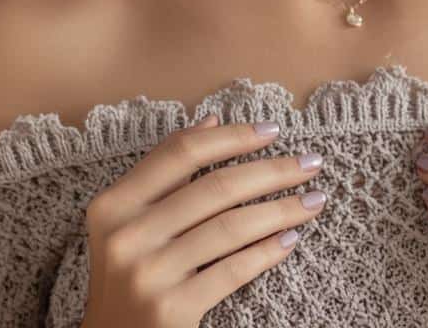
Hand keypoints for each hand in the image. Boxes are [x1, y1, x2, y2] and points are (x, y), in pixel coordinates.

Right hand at [79, 114, 327, 327]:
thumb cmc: (131, 274)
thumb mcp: (131, 222)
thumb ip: (166, 173)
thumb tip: (212, 120)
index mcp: (113, 205)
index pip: (180, 153)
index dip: (231, 136)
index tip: (273, 130)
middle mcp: (126, 236)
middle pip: (215, 187)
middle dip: (273, 170)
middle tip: (311, 162)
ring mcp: (148, 274)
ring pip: (231, 227)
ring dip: (282, 209)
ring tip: (314, 200)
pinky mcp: (172, 309)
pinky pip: (233, 270)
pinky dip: (267, 251)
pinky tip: (290, 239)